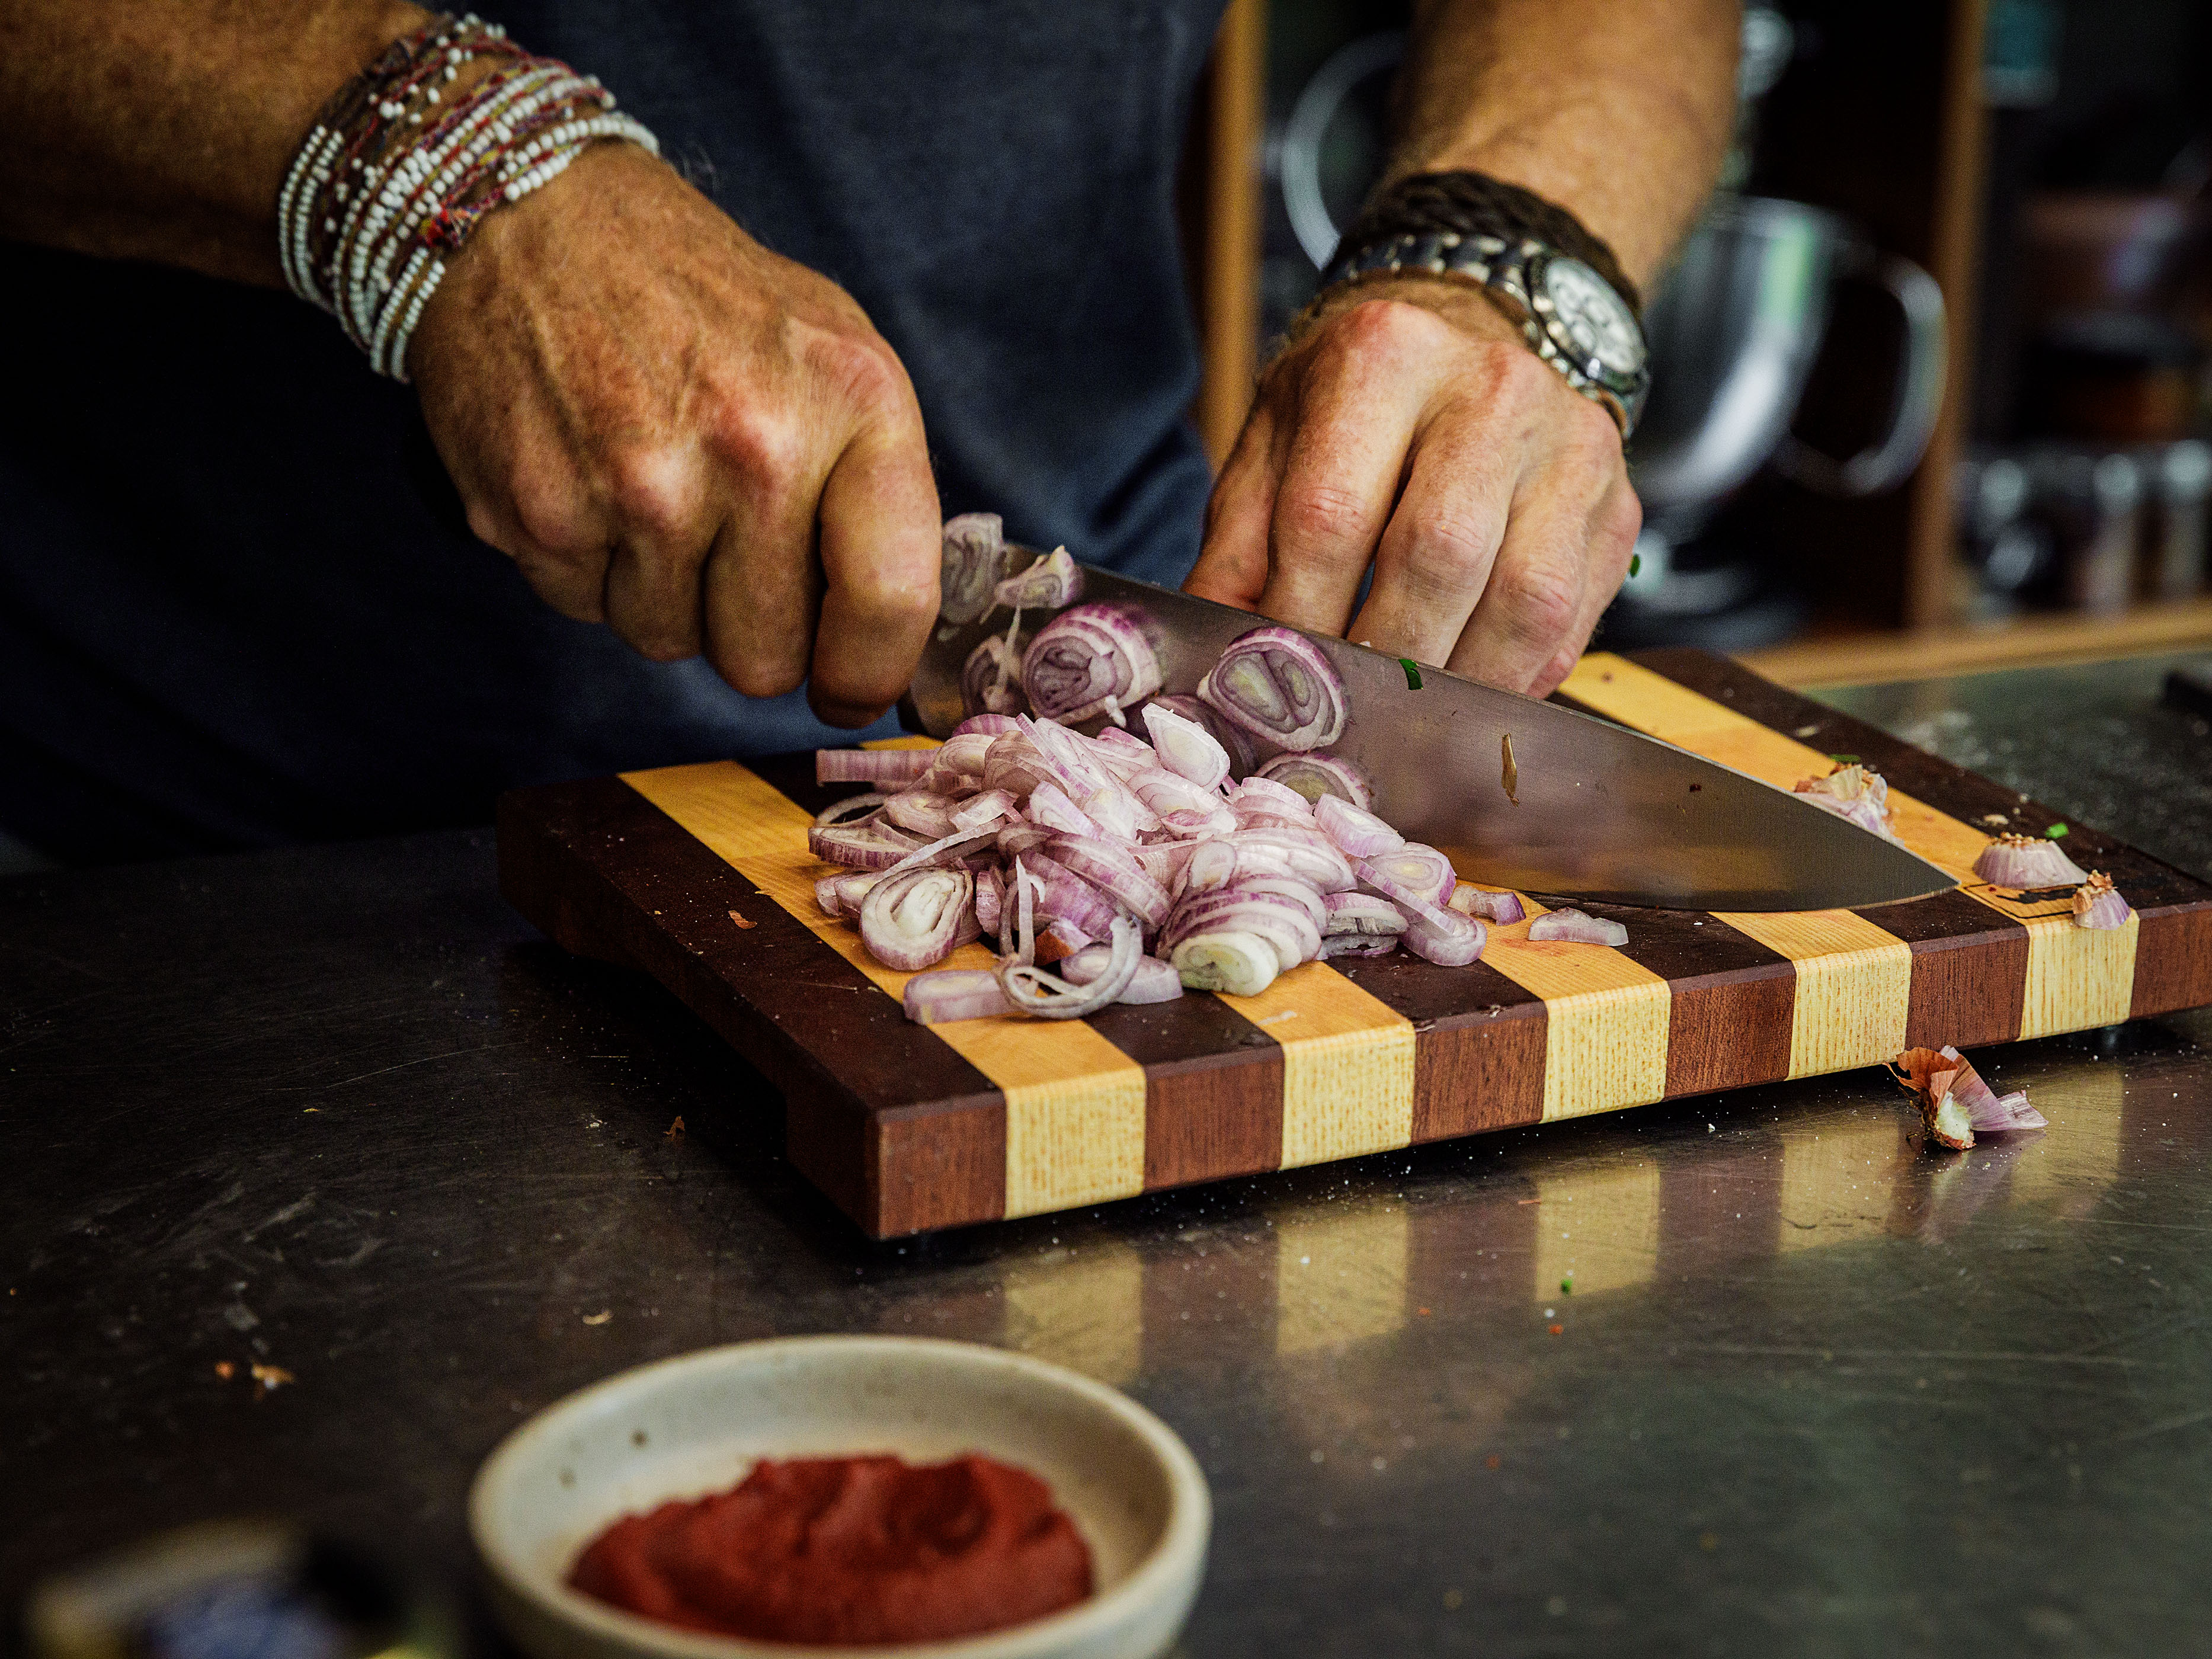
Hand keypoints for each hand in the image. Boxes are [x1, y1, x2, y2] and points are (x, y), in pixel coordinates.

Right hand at [409, 142, 940, 727]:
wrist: (533, 216)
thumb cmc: (703, 301)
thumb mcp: (835, 353)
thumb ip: (878, 495)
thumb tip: (887, 646)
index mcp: (851, 402)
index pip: (889, 601)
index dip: (867, 672)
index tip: (848, 687)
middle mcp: (752, 447)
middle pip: (767, 659)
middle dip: (752, 631)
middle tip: (727, 549)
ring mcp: (639, 485)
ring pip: (671, 644)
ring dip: (666, 596)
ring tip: (653, 492)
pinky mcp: (541, 511)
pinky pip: (588, 613)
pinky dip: (591, 569)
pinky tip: (590, 479)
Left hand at [1184, 280, 1640, 697]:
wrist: (1475, 333)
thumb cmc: (1356, 404)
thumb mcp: (1274, 445)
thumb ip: (1238, 550)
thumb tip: (1216, 663)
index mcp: (1384, 356)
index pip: (1332, 516)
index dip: (1299, 618)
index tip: (1276, 679)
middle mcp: (1492, 388)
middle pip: (1438, 556)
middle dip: (1381, 656)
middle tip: (1342, 712)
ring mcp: (1571, 446)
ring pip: (1525, 599)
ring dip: (1459, 682)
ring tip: (1408, 716)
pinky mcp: (1617, 505)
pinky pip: (1573, 620)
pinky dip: (1516, 678)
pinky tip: (1469, 696)